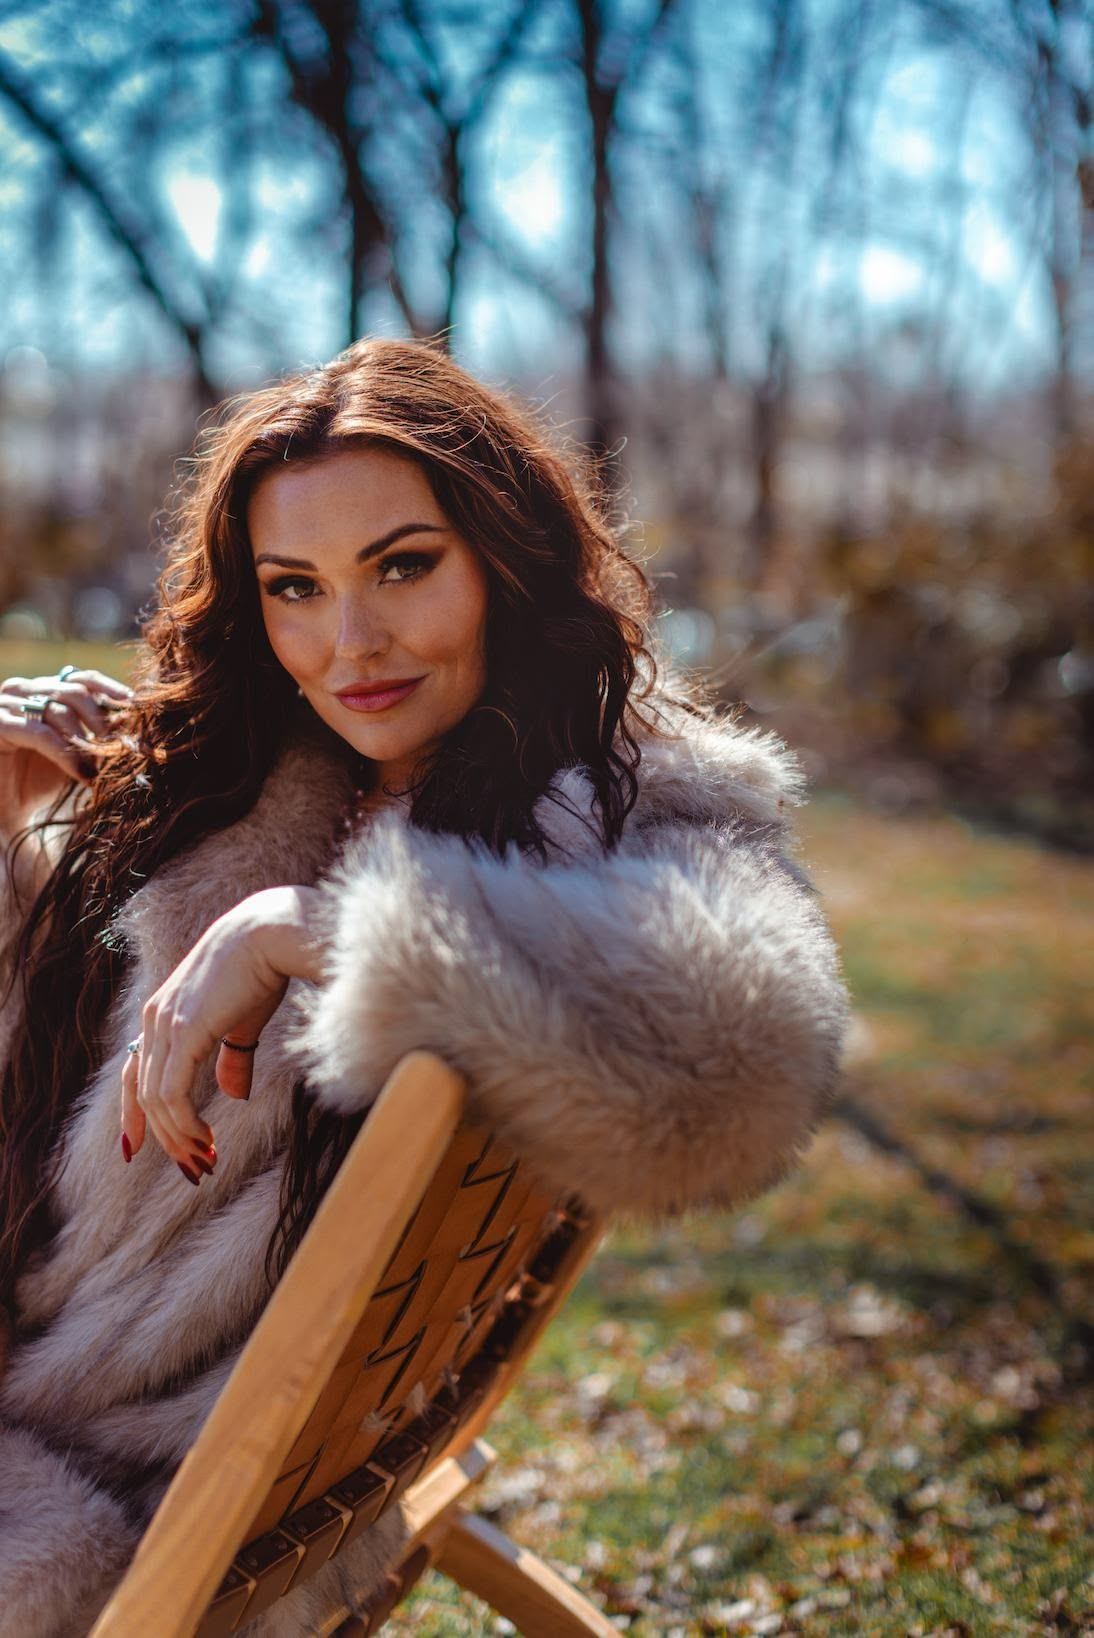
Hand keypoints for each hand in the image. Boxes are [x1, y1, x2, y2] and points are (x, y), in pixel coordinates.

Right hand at [0, 667, 132, 817]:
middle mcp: (24, 690)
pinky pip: (39, 733)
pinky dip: (65, 753)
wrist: (7, 810)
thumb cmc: (42, 780)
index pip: (83, 679)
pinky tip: (82, 774)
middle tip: (123, 748)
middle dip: (103, 721)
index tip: (138, 708)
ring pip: (57, 710)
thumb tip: (140, 724)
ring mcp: (6, 705)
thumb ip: (102, 736)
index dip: (112, 691)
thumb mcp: (79, 754)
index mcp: (45, 690)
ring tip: (103, 768)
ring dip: (86, 740)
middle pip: (74, 691)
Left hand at [120, 886, 325, 1177]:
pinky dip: (184, 1123)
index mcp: (162, 1014)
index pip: (133, 1073)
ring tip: (203, 1160)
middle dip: (164, 1138)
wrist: (271, 933)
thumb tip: (234, 1095)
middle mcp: (154, 1019)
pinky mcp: (184, 1031)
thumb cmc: (262, 969)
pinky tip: (205, 1139)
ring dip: (177, 1137)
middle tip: (195, 1168)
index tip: (136, 1148)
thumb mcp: (242, 1021)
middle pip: (142, 1094)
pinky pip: (171, 1093)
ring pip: (155, 1099)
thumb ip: (232, 1059)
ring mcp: (165, 1024)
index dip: (134, 1113)